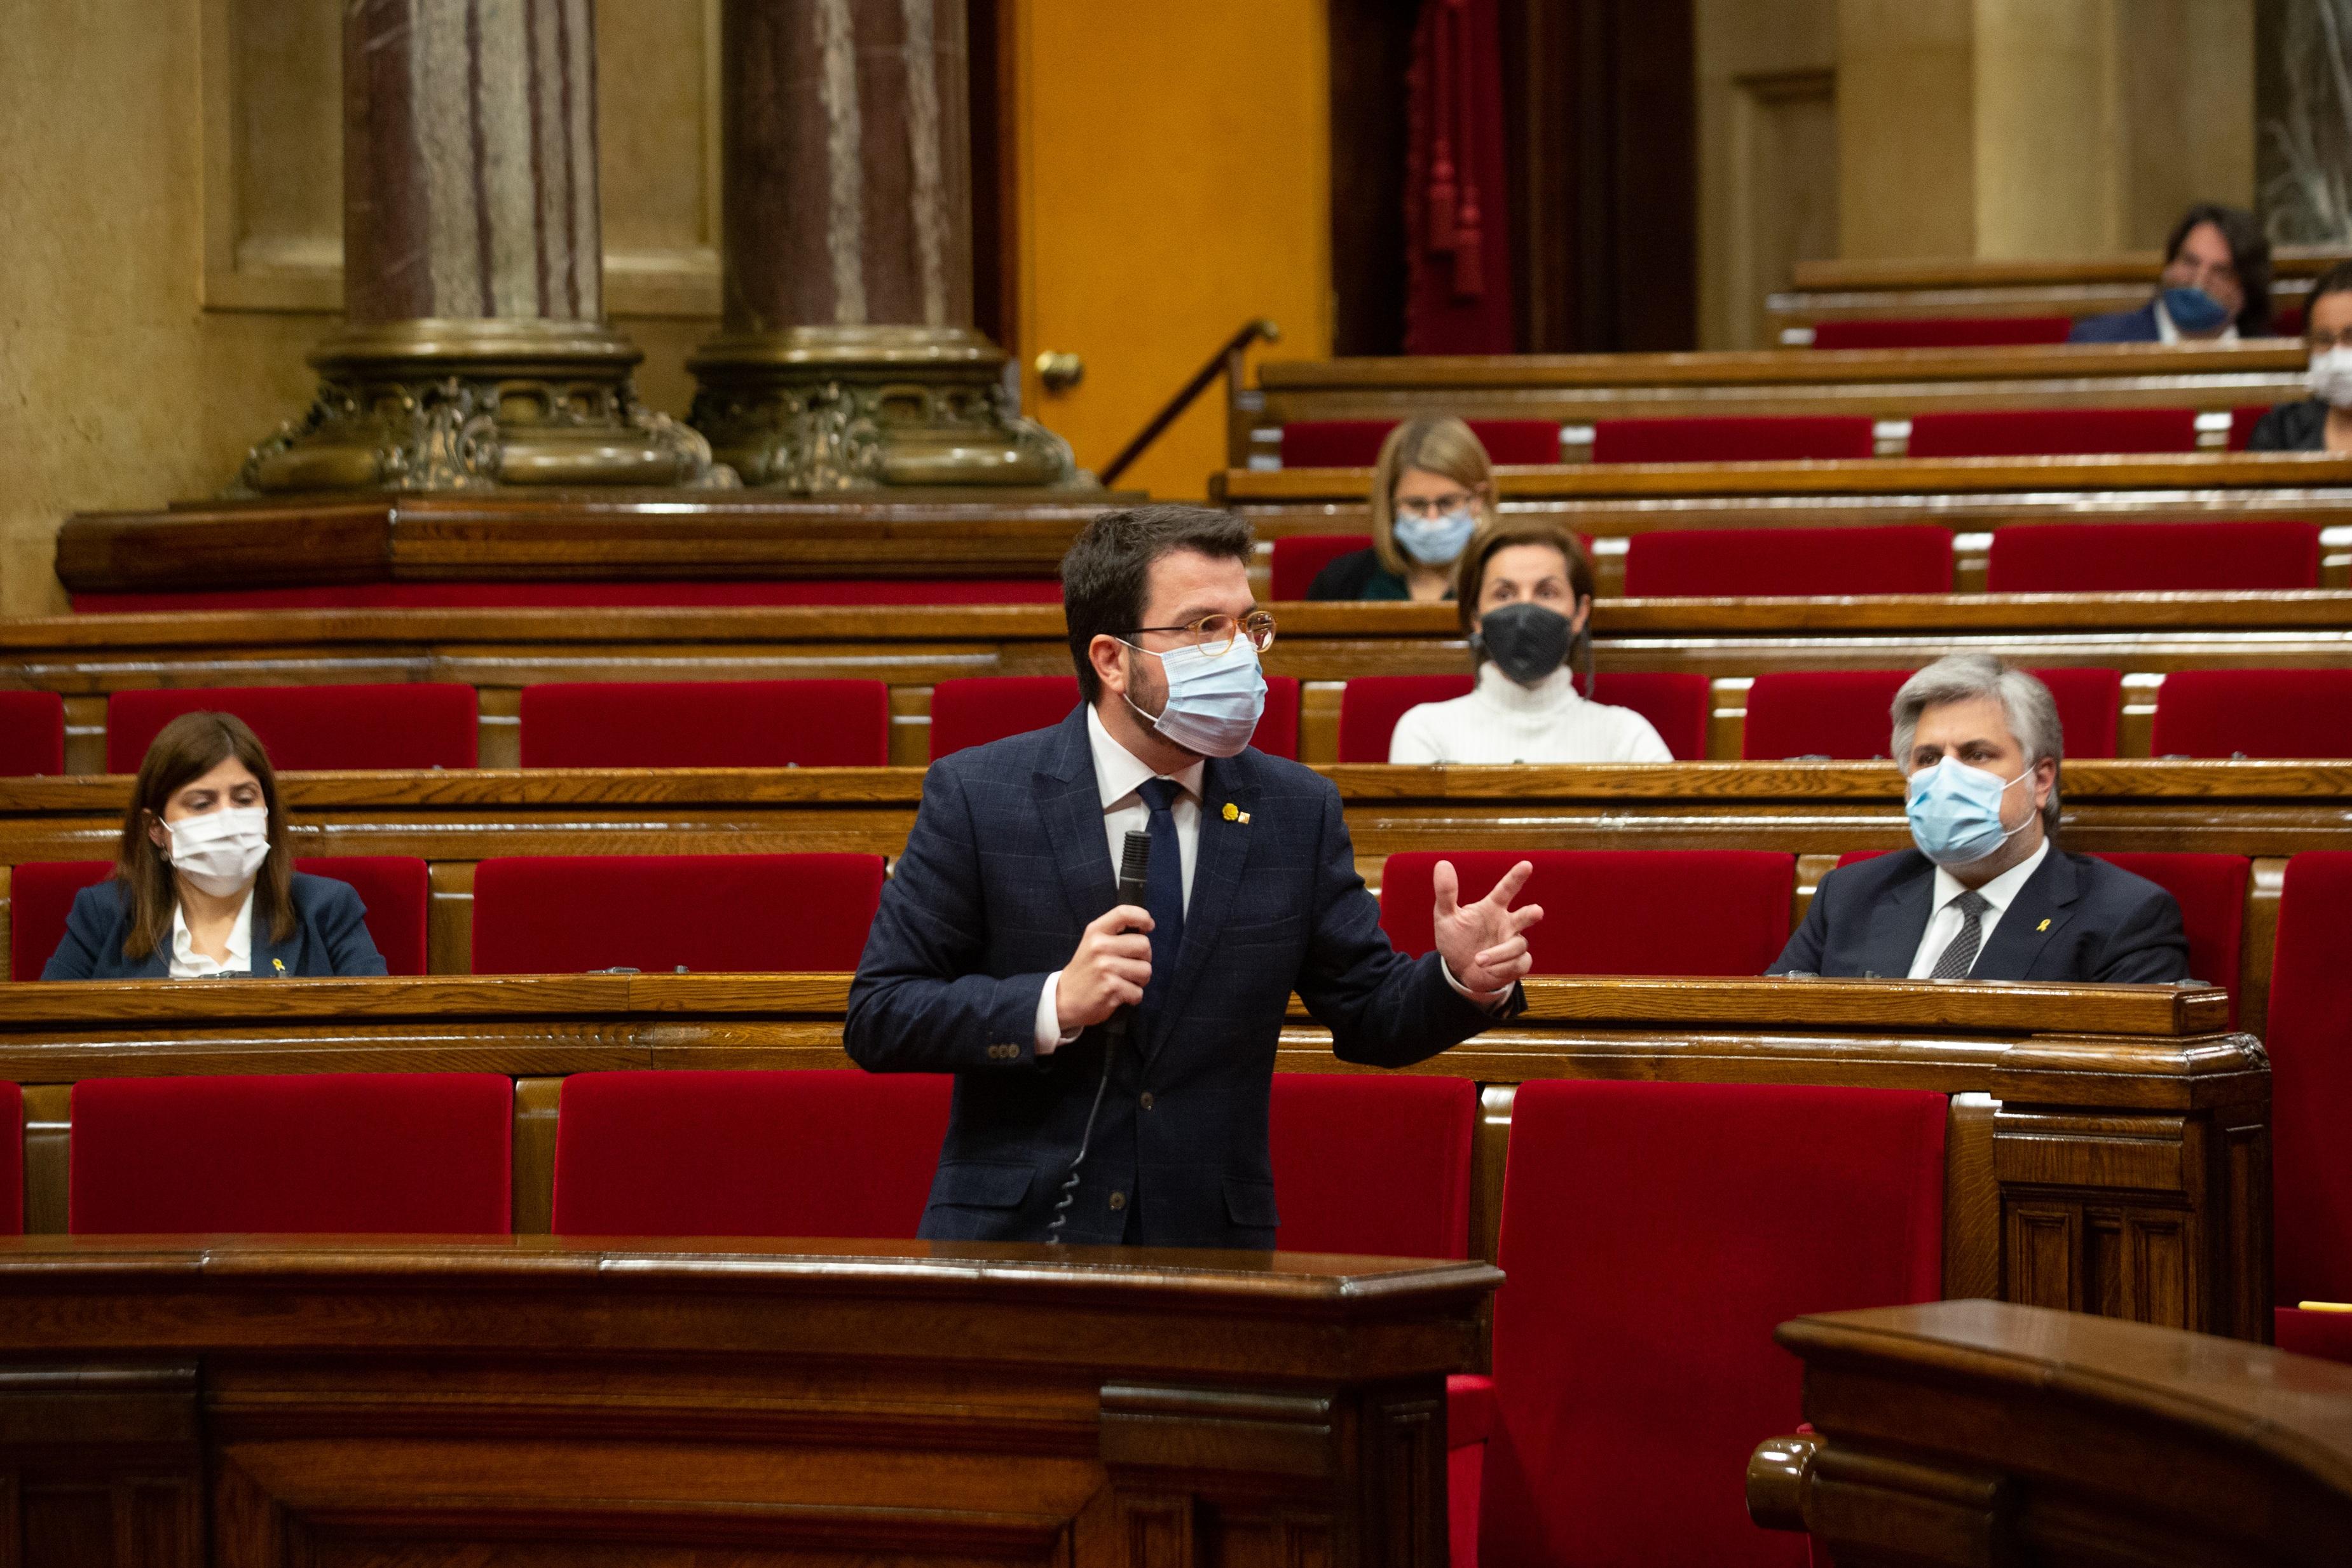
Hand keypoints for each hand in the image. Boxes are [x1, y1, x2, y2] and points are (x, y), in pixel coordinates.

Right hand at [1056, 904, 1154, 1033]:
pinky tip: (1119, 995)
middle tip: (1132, 967)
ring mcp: (1105, 967)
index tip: (1149, 926)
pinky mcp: (1111, 988)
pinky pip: (1138, 992)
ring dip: (1140, 980)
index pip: (1123, 913)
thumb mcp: (1092, 944)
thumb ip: (1114, 934)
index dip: (1142, 916)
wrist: (1064, 999)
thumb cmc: (1086, 971)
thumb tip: (1146, 927)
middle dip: (1145, 958)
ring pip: (1146, 970)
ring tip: (1124, 982)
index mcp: (1095, 932)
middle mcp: (1100, 946)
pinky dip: (1133, 997)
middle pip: (1144, 945)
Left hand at [1432, 859, 1543, 996]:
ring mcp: (1514, 943)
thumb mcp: (1445, 916)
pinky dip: (1502, 968)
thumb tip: (1442, 863)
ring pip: (1517, 945)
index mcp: (1492, 908)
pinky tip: (1489, 970)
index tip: (1526, 865)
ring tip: (1478, 959)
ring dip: (1499, 954)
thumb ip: (1445, 892)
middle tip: (1537, 911)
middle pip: (1525, 916)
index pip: (1506, 889)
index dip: (1516, 877)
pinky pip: (1518, 964)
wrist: (1458, 969)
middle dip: (1531, 914)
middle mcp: (1507, 923)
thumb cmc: (1455, 938)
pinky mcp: (1518, 963)